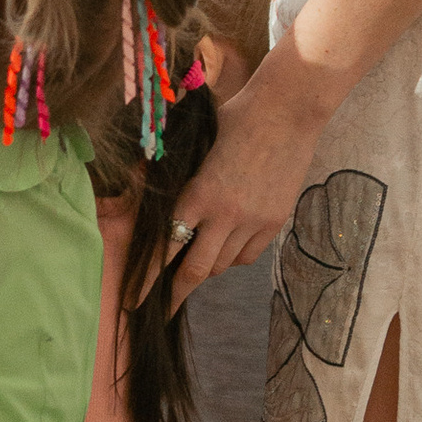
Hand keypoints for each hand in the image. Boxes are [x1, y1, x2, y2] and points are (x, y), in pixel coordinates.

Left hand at [164, 55, 328, 305]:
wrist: (288, 110)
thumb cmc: (236, 117)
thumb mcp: (196, 145)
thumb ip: (177, 176)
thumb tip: (141, 183)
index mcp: (197, 194)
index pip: (166, 249)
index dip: (148, 280)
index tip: (133, 300)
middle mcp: (225, 215)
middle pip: (196, 271)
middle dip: (175, 294)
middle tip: (161, 311)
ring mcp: (253, 221)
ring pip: (223, 265)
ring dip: (206, 269)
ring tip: (194, 266)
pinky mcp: (274, 221)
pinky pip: (247, 255)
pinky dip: (233, 258)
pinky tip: (227, 246)